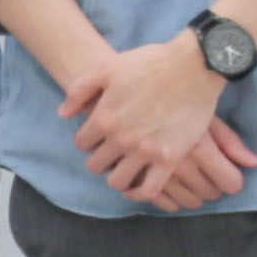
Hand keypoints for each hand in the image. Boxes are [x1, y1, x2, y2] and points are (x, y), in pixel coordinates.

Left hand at [61, 38, 255, 213]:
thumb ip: (80, 91)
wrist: (193, 67)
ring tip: (125, 168)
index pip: (82, 144)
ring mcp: (145, 151)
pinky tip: (138, 185)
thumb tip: (63, 114)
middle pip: (96, 165)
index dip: (88, 141)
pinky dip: (139, 193)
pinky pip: (148, 190)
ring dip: (117, 177)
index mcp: (104, 118)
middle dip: (100, 159)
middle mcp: (121, 138)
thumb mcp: (106, 68)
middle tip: (111, 154)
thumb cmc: (150, 63)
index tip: (99, 138)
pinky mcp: (169, 159)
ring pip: (118, 182)